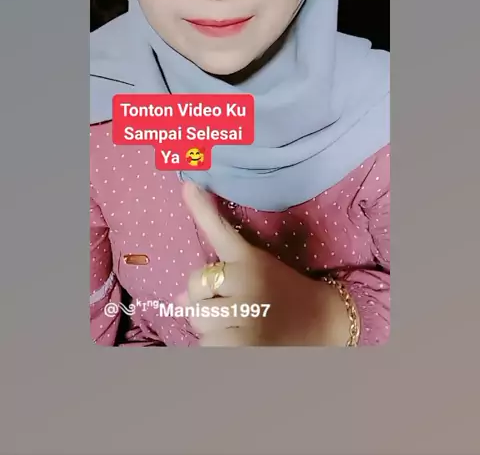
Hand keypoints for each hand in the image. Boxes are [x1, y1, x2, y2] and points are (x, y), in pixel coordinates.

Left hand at [179, 181, 351, 346]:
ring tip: (241, 327)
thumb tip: (178, 300)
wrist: (326, 323)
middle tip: (234, 307)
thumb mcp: (258, 273)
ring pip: (197, 318)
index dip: (201, 208)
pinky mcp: (243, 343)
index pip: (220, 230)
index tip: (187, 185)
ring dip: (210, 328)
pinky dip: (217, 348)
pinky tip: (241, 344)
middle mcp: (244, 280)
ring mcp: (244, 311)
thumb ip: (219, 279)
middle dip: (205, 300)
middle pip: (194, 287)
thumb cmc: (285, 296)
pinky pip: (206, 345)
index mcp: (248, 259)